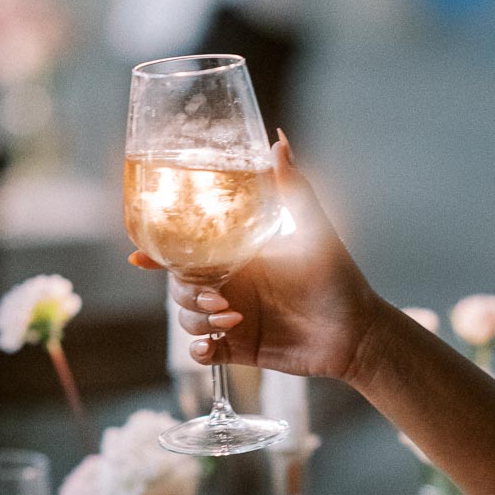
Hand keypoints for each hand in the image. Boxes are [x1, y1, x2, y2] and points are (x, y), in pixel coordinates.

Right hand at [129, 134, 382, 380]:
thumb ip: (293, 190)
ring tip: (232, 318)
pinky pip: (202, 353)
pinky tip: (213, 346)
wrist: (356, 333)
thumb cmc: (339, 279)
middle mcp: (231, 285)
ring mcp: (232, 318)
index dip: (159, 252)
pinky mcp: (238, 350)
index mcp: (239, 256)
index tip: (138, 255)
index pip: (189, 251)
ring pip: (186, 318)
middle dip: (186, 290)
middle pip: (180, 285)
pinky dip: (199, 352)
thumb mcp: (314, 231)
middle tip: (217, 295)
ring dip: (197, 319)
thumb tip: (278, 141)